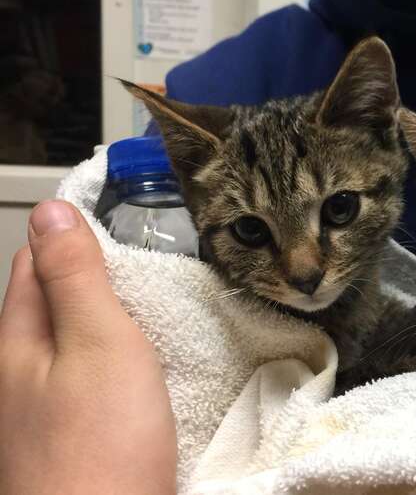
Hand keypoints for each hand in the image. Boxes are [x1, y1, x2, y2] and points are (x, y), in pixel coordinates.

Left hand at [0, 200, 176, 494]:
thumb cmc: (99, 447)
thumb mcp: (96, 343)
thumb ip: (76, 277)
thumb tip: (54, 210)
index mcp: (18, 340)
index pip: (35, 261)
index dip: (74, 234)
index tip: (121, 217)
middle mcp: (21, 372)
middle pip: (54, 300)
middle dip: (95, 275)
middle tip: (149, 258)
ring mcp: (46, 407)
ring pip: (76, 340)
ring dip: (111, 317)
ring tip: (154, 304)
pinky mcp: (75, 434)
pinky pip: (93, 377)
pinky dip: (120, 358)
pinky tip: (146, 364)